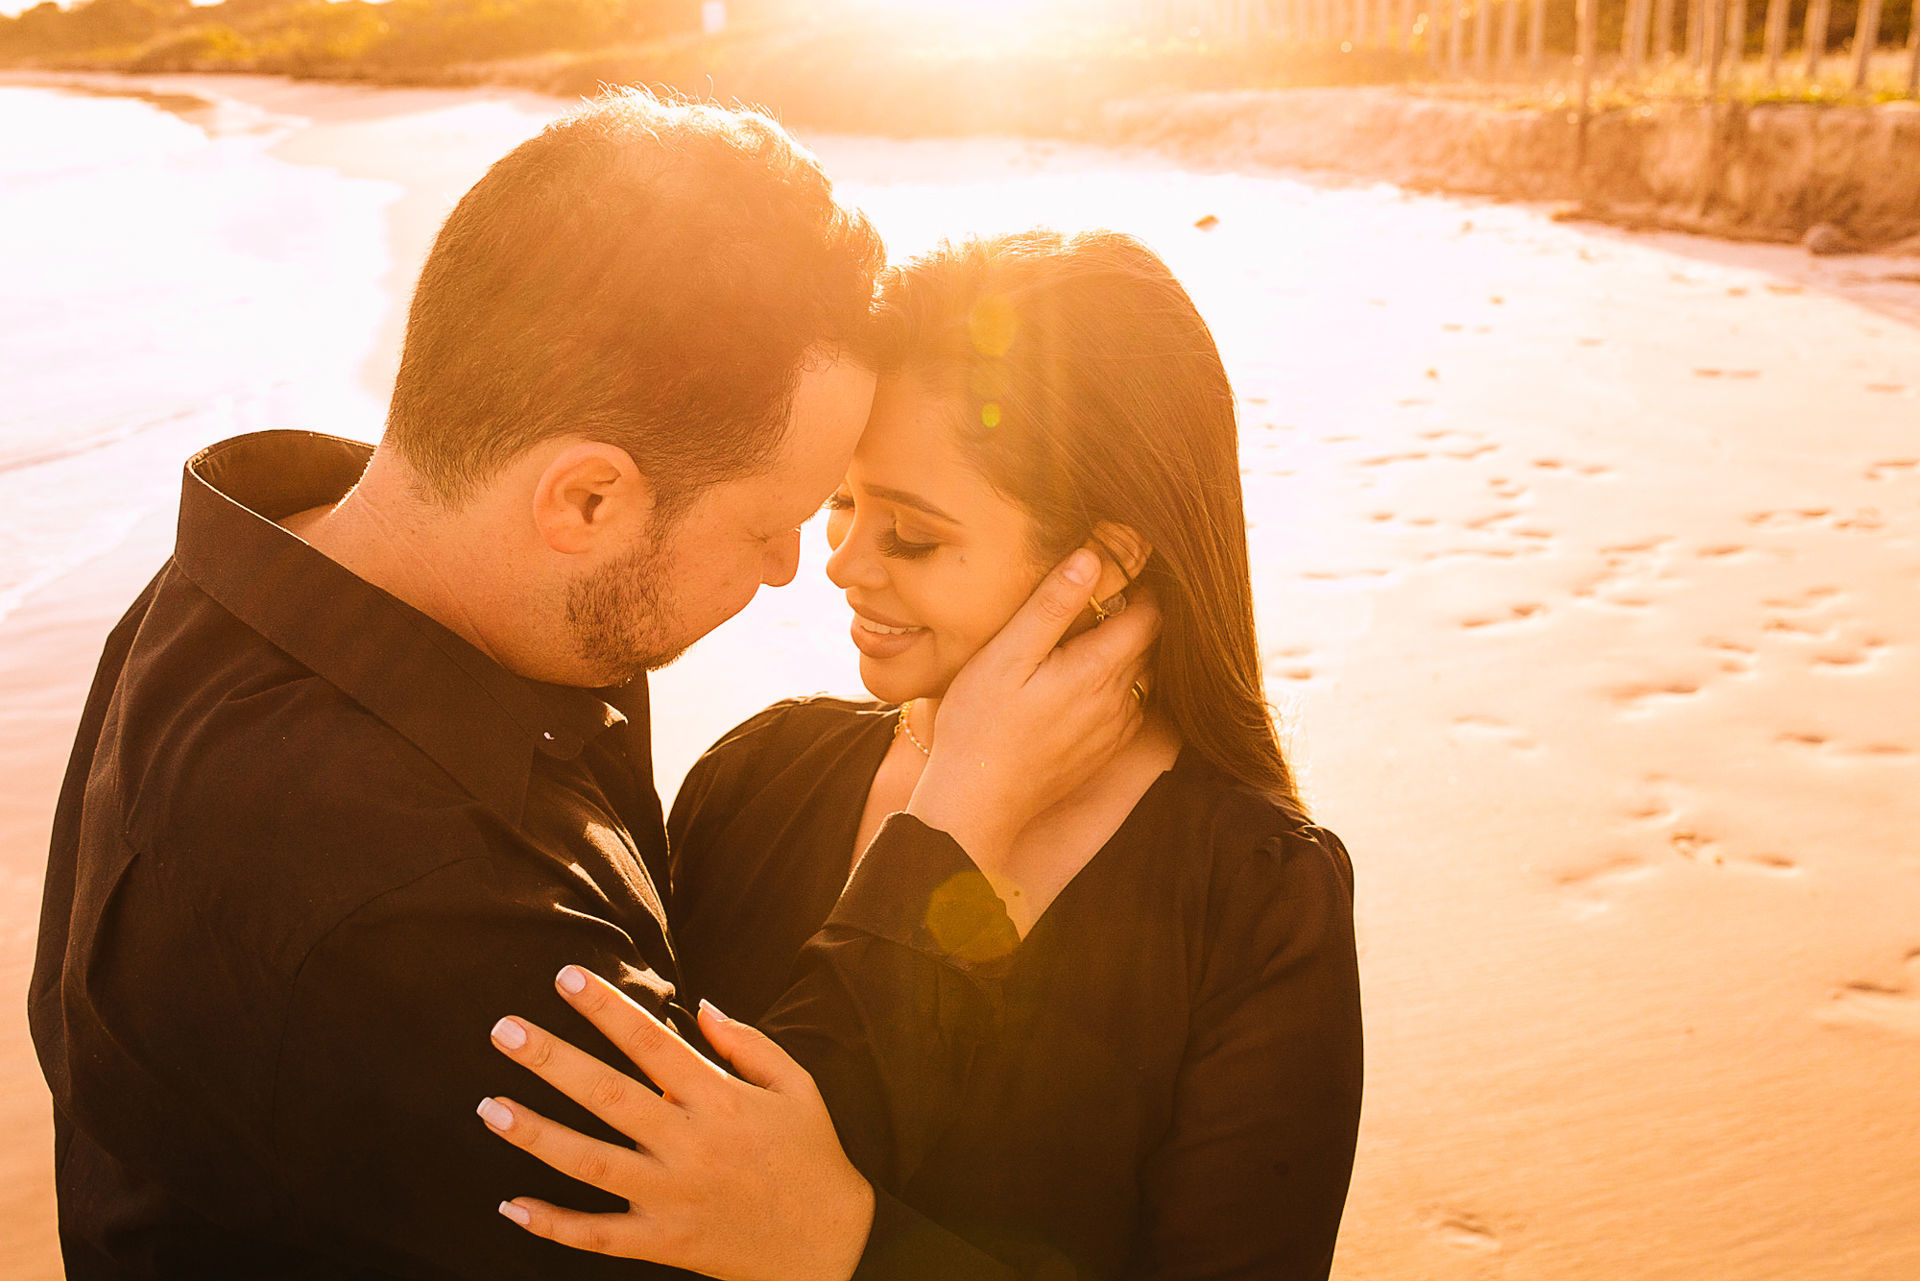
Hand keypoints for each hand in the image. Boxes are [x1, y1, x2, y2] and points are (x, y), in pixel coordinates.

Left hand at [478, 967, 873, 1280]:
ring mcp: (672, 1199)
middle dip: (551, 1060)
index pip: (651, 1042)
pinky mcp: (664, 1243)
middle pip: (608, 1097)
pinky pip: (597, 1237)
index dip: (606, 1008)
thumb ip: (749, 1044)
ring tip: (490, 1107)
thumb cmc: (812, 1156)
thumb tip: (701, 1006)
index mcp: (721, 1101)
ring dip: (536, 1135)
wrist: (831, 1247)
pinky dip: (552, 1224)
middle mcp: (690, 1147)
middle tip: (503, 1030)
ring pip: (590, 1164)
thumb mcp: (797, 1086)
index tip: (565, 978)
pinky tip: (511, 1203)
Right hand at [907, 545, 1158, 882]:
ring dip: (1128, 652)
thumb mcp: (1007, 654)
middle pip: (1150, 644)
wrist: (978, 802)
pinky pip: (1131, 707)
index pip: (1150, 615)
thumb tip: (1091, 558)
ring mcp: (1116, 730)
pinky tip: (1082, 681)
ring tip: (1089, 636)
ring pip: (1143, 676)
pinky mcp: (1104, 752)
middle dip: (1134, 616)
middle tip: (1099, 597)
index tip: (1114, 574)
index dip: (1139, 588)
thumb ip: (1051, 605)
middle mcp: (1120, 701)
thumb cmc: (981, 724)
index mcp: (1099, 669)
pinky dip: (1119, 686)